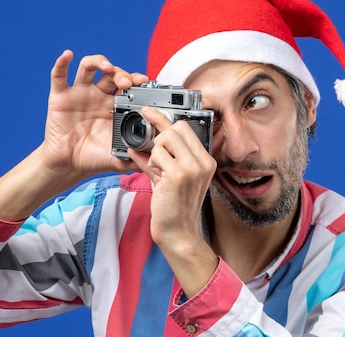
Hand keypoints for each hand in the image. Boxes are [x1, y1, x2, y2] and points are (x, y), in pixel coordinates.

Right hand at [38, 50, 148, 181]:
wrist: (69, 165)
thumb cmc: (95, 158)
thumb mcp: (121, 157)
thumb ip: (138, 156)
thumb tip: (157, 159)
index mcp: (115, 106)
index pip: (129, 86)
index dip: (137, 81)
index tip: (145, 82)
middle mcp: (99, 96)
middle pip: (112, 73)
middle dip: (123, 74)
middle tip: (128, 83)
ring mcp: (80, 94)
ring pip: (89, 67)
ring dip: (100, 62)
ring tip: (108, 67)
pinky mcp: (60, 96)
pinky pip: (59, 75)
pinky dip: (62, 62)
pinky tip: (68, 55)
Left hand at [129, 107, 218, 297]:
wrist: (178, 232)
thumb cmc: (174, 208)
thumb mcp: (169, 178)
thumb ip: (157, 160)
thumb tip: (138, 146)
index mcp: (206, 161)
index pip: (186, 128)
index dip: (165, 120)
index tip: (150, 112)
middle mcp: (202, 162)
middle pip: (175, 129)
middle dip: (160, 139)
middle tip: (156, 156)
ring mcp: (192, 168)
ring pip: (164, 139)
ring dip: (155, 154)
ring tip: (159, 171)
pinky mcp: (178, 174)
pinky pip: (156, 155)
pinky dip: (150, 164)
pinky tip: (156, 177)